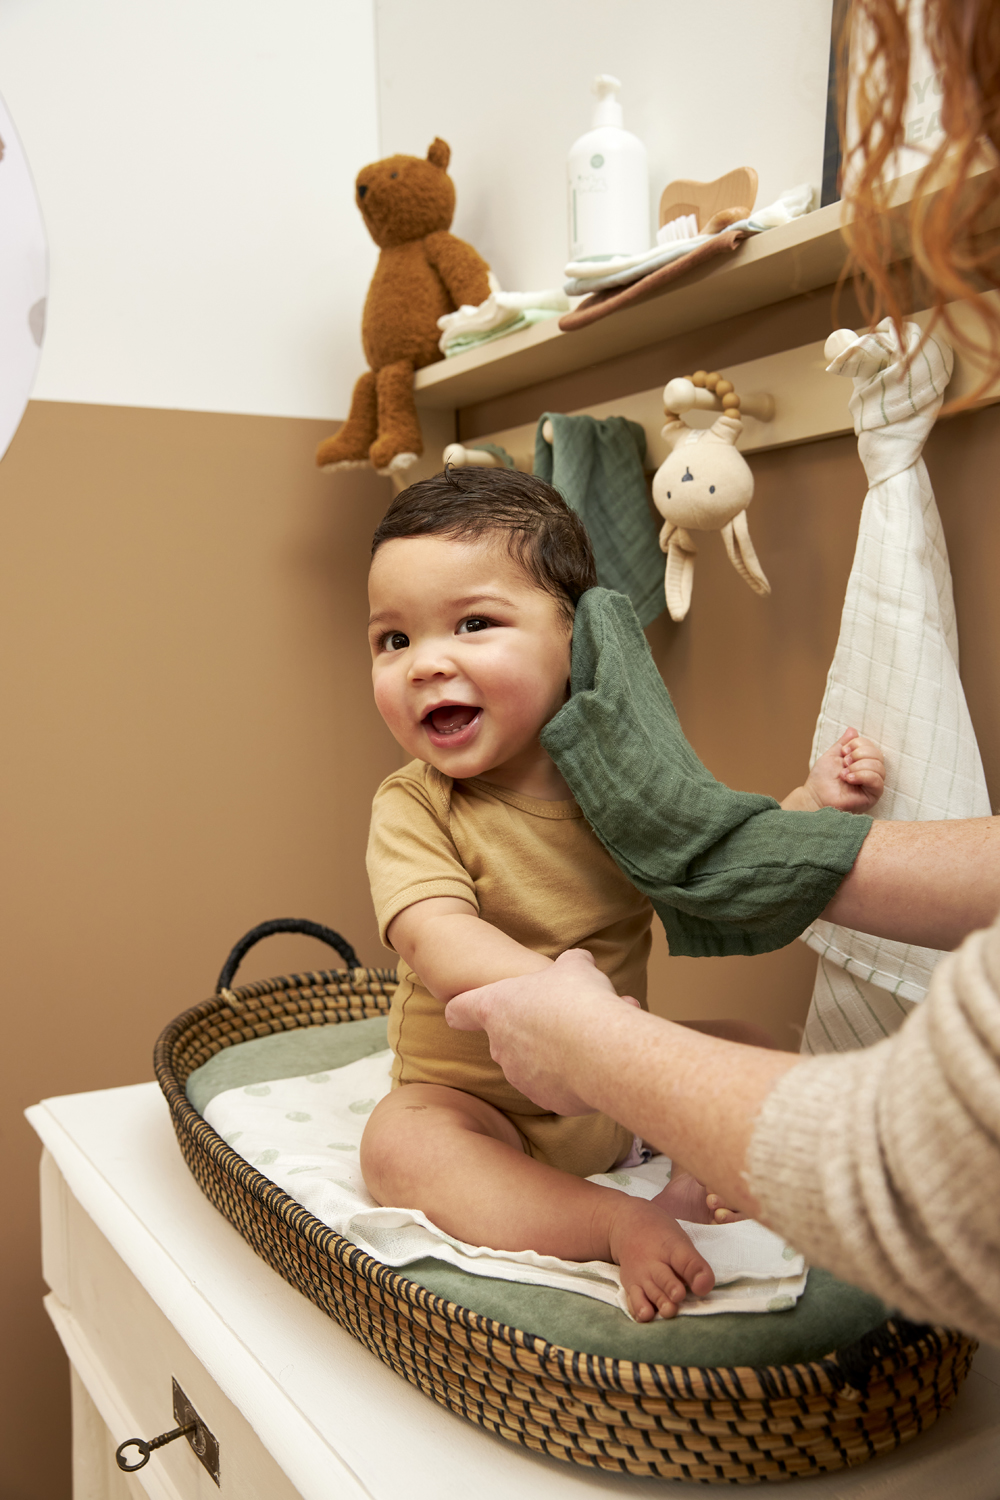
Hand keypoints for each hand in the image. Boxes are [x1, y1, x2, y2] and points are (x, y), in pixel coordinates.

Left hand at [445, 949, 639, 1114]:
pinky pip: (555, 1084)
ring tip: (588, 1039)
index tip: (470, 1011)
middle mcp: (500, 1046)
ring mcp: (520, 1077)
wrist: (602, 1050)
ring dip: (554, 1052)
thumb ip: (570, 963)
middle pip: (504, 1037)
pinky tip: (596, 1060)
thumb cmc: (579, 1001)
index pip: (459, 1010)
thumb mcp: (575, 966)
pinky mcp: (545, 1099)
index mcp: (496, 1008)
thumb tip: (580, 961)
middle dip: (531, 1029)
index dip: (463, 1008)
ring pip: (533, 1062)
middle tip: (563, 1017)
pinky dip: (571, 1075)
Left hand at [788, 727, 884, 813]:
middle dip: (859, 754)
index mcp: (862, 762)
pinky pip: (877, 781)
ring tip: (844, 773)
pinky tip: (849, 778)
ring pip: (878, 767)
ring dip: (858, 766)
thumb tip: (853, 730)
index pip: (872, 746)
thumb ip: (844, 743)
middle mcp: (870, 772)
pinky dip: (862, 776)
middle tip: (844, 762)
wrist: (815, 795)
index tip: (843, 752)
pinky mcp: (872, 796)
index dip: (858, 744)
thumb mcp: (833, 755)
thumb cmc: (822, 778)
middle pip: (878, 754)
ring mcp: (872, 784)